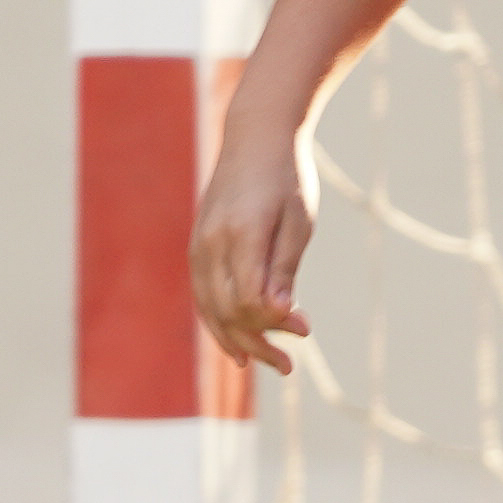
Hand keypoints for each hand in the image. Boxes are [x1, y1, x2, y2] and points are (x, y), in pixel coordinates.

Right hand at [191, 116, 318, 374]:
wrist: (255, 138)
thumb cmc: (287, 177)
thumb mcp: (298, 221)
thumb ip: (285, 267)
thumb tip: (279, 314)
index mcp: (240, 232)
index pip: (249, 297)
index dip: (274, 322)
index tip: (305, 330)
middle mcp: (211, 243)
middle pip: (228, 309)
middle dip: (258, 341)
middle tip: (288, 364)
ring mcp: (199, 246)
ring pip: (210, 308)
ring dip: (238, 340)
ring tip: (268, 363)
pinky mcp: (197, 248)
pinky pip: (203, 296)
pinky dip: (219, 323)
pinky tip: (238, 346)